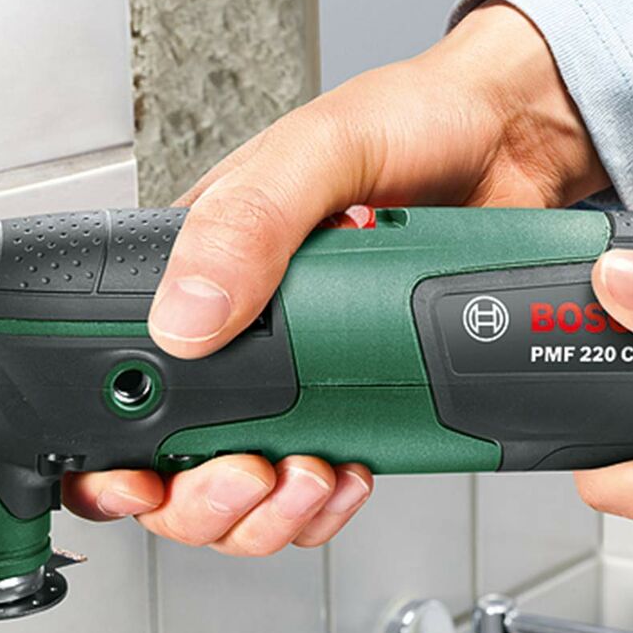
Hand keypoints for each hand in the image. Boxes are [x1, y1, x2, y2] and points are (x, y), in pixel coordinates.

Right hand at [66, 2, 607, 554]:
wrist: (513, 141)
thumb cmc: (410, 120)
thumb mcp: (316, 153)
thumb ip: (246, 224)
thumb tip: (183, 317)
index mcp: (199, 268)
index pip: (127, 376)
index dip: (119, 451)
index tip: (144, 477)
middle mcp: (242, 330)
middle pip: (178, 462)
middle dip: (202, 499)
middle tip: (248, 474)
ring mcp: (303, 370)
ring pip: (248, 488)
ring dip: (268, 513)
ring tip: (309, 473)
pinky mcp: (363, 393)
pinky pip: (321, 480)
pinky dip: (327, 503)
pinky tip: (350, 470)